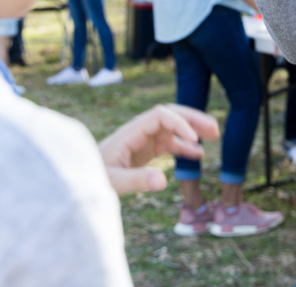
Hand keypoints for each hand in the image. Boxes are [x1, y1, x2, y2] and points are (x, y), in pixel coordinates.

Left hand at [98, 104, 219, 193]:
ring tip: (215, 135)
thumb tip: (164, 181)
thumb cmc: (93, 178)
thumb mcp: (114, 181)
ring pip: (173, 127)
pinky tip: (199, 155)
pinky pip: (170, 143)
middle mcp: (139, 131)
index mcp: (131, 131)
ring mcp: (144, 139)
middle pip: (171, 115)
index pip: (160, 116)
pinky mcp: (146, 150)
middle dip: (193, 119)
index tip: (195, 140)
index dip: (180, 124)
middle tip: (215, 128)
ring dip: (193, 129)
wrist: (80, 179)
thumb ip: (137, 180)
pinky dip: (185, 146)